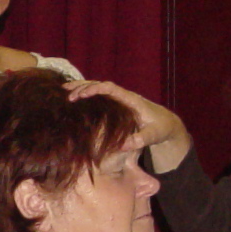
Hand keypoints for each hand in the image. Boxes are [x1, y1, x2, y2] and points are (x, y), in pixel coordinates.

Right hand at [64, 79, 191, 171]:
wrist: (167, 124)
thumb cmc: (160, 129)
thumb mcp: (153, 136)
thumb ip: (140, 140)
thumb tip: (122, 147)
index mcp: (131, 100)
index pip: (111, 89)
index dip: (96, 89)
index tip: (82, 94)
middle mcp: (124, 96)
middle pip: (100, 84)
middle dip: (83, 87)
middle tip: (67, 94)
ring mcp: (119, 99)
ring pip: (98, 88)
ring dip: (82, 88)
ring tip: (64, 91)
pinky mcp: (117, 104)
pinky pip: (99, 96)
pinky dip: (86, 94)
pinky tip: (74, 98)